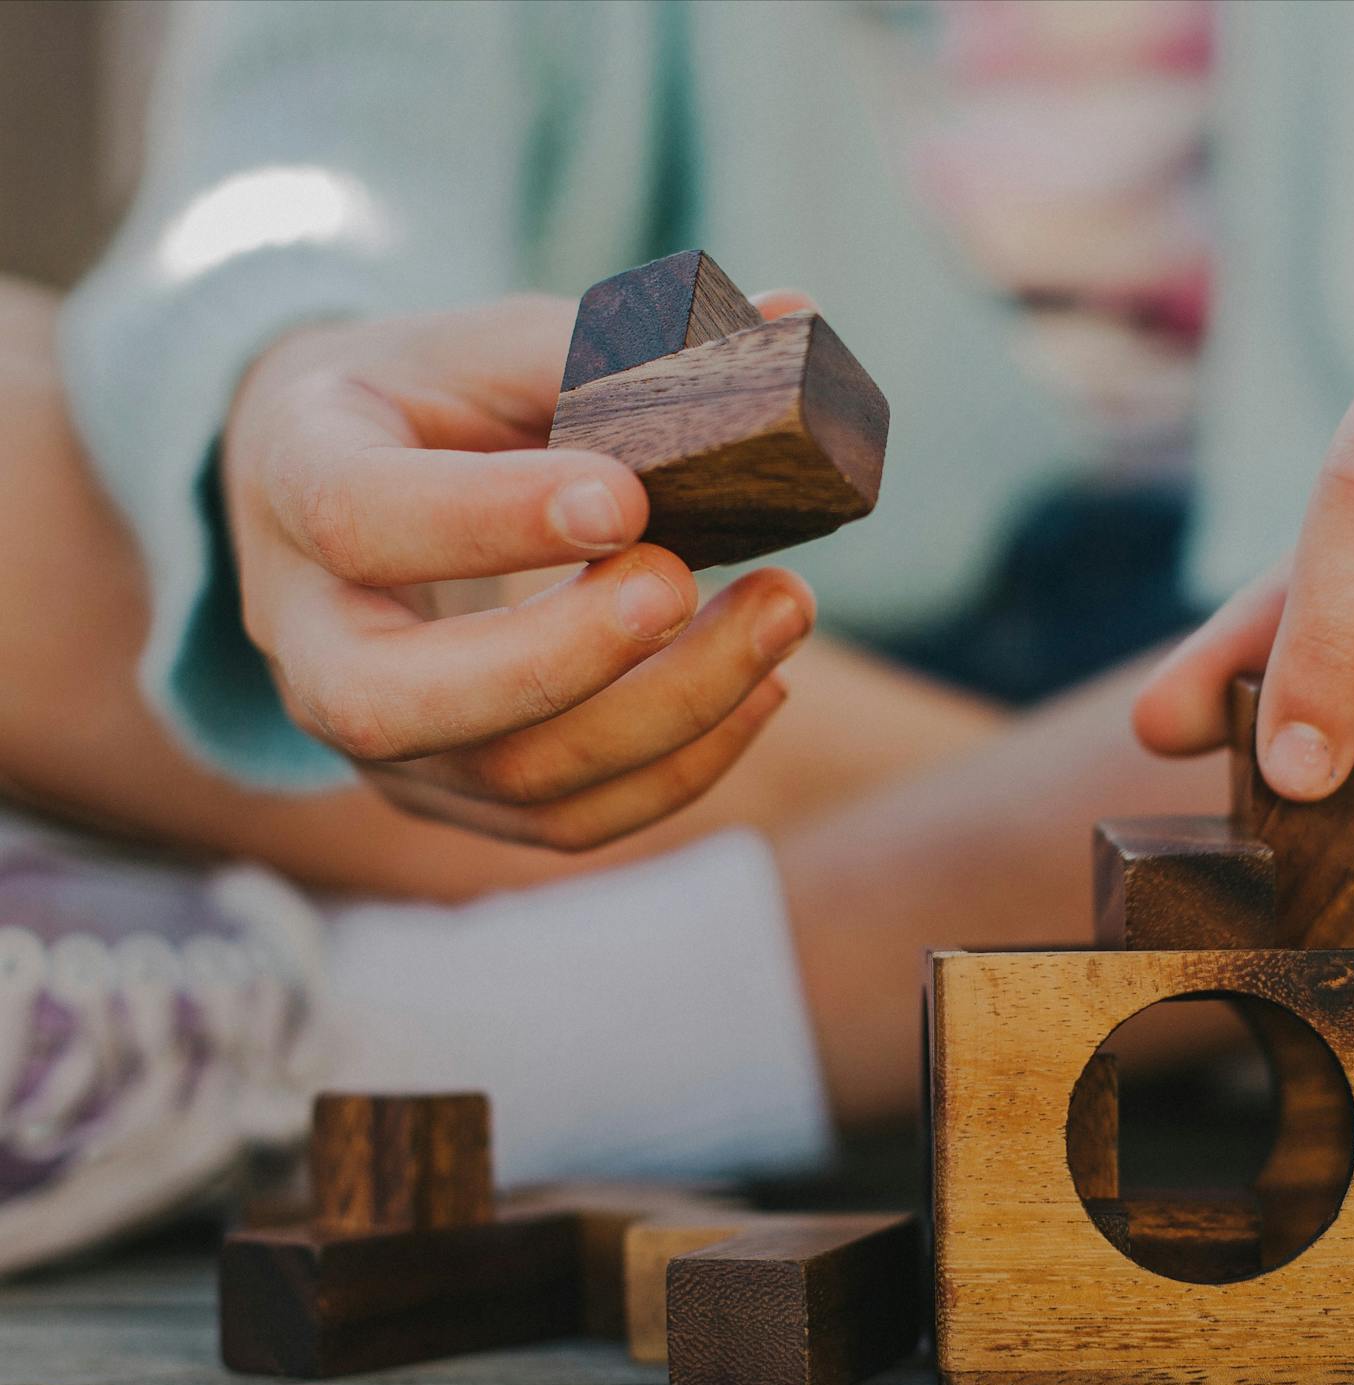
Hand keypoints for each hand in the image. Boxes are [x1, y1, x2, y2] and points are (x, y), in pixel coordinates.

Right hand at [221, 291, 820, 848]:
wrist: (347, 492)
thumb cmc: (431, 403)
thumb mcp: (487, 344)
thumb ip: (616, 344)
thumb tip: (790, 322)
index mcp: (293, 479)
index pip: (359, 520)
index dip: (492, 520)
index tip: (627, 495)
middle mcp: (305, 636)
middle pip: (399, 704)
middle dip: (566, 658)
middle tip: (689, 577)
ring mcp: (376, 738)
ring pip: (510, 780)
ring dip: (672, 711)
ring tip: (781, 609)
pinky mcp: (452, 794)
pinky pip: (570, 822)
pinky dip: (685, 765)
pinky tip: (764, 685)